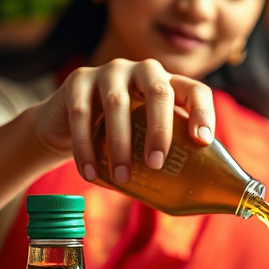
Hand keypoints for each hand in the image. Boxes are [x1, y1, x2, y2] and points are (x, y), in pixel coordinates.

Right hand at [33, 58, 215, 184]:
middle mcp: (142, 71)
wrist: (66, 124)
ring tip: (122, 178)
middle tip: (155, 164)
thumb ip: (161, 154)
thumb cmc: (116, 136)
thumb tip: (183, 196)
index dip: (203, 113)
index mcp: (167, 85)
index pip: (194, 91)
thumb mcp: (142, 139)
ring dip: (120, 144)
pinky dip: (85, 147)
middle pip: (159, 91)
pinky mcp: (78, 80)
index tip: (202, 142)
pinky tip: (90, 173)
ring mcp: (109, 71)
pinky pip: (82, 114)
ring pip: (117, 103)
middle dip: (160, 130)